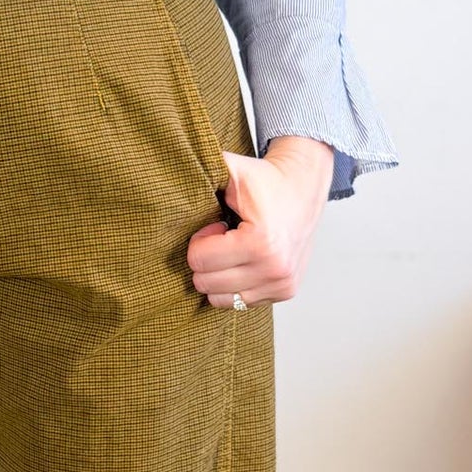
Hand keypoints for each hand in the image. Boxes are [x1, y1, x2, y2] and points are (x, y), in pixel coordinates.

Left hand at [185, 136, 333, 307]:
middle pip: (206, 283)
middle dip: (207, 258)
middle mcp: (274, 269)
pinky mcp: (285, 292)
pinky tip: (245, 260)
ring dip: (219, 274)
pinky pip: (240, 302)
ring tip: (234, 249)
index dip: (200, 240)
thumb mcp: (231, 169)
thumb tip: (168, 171)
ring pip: (220, 299)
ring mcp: (281, 284)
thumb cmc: (265, 180)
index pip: (199, 261)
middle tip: (224, 236)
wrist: (304, 186)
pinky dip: (235, 284)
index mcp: (260, 243)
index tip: (216, 224)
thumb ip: (201, 169)